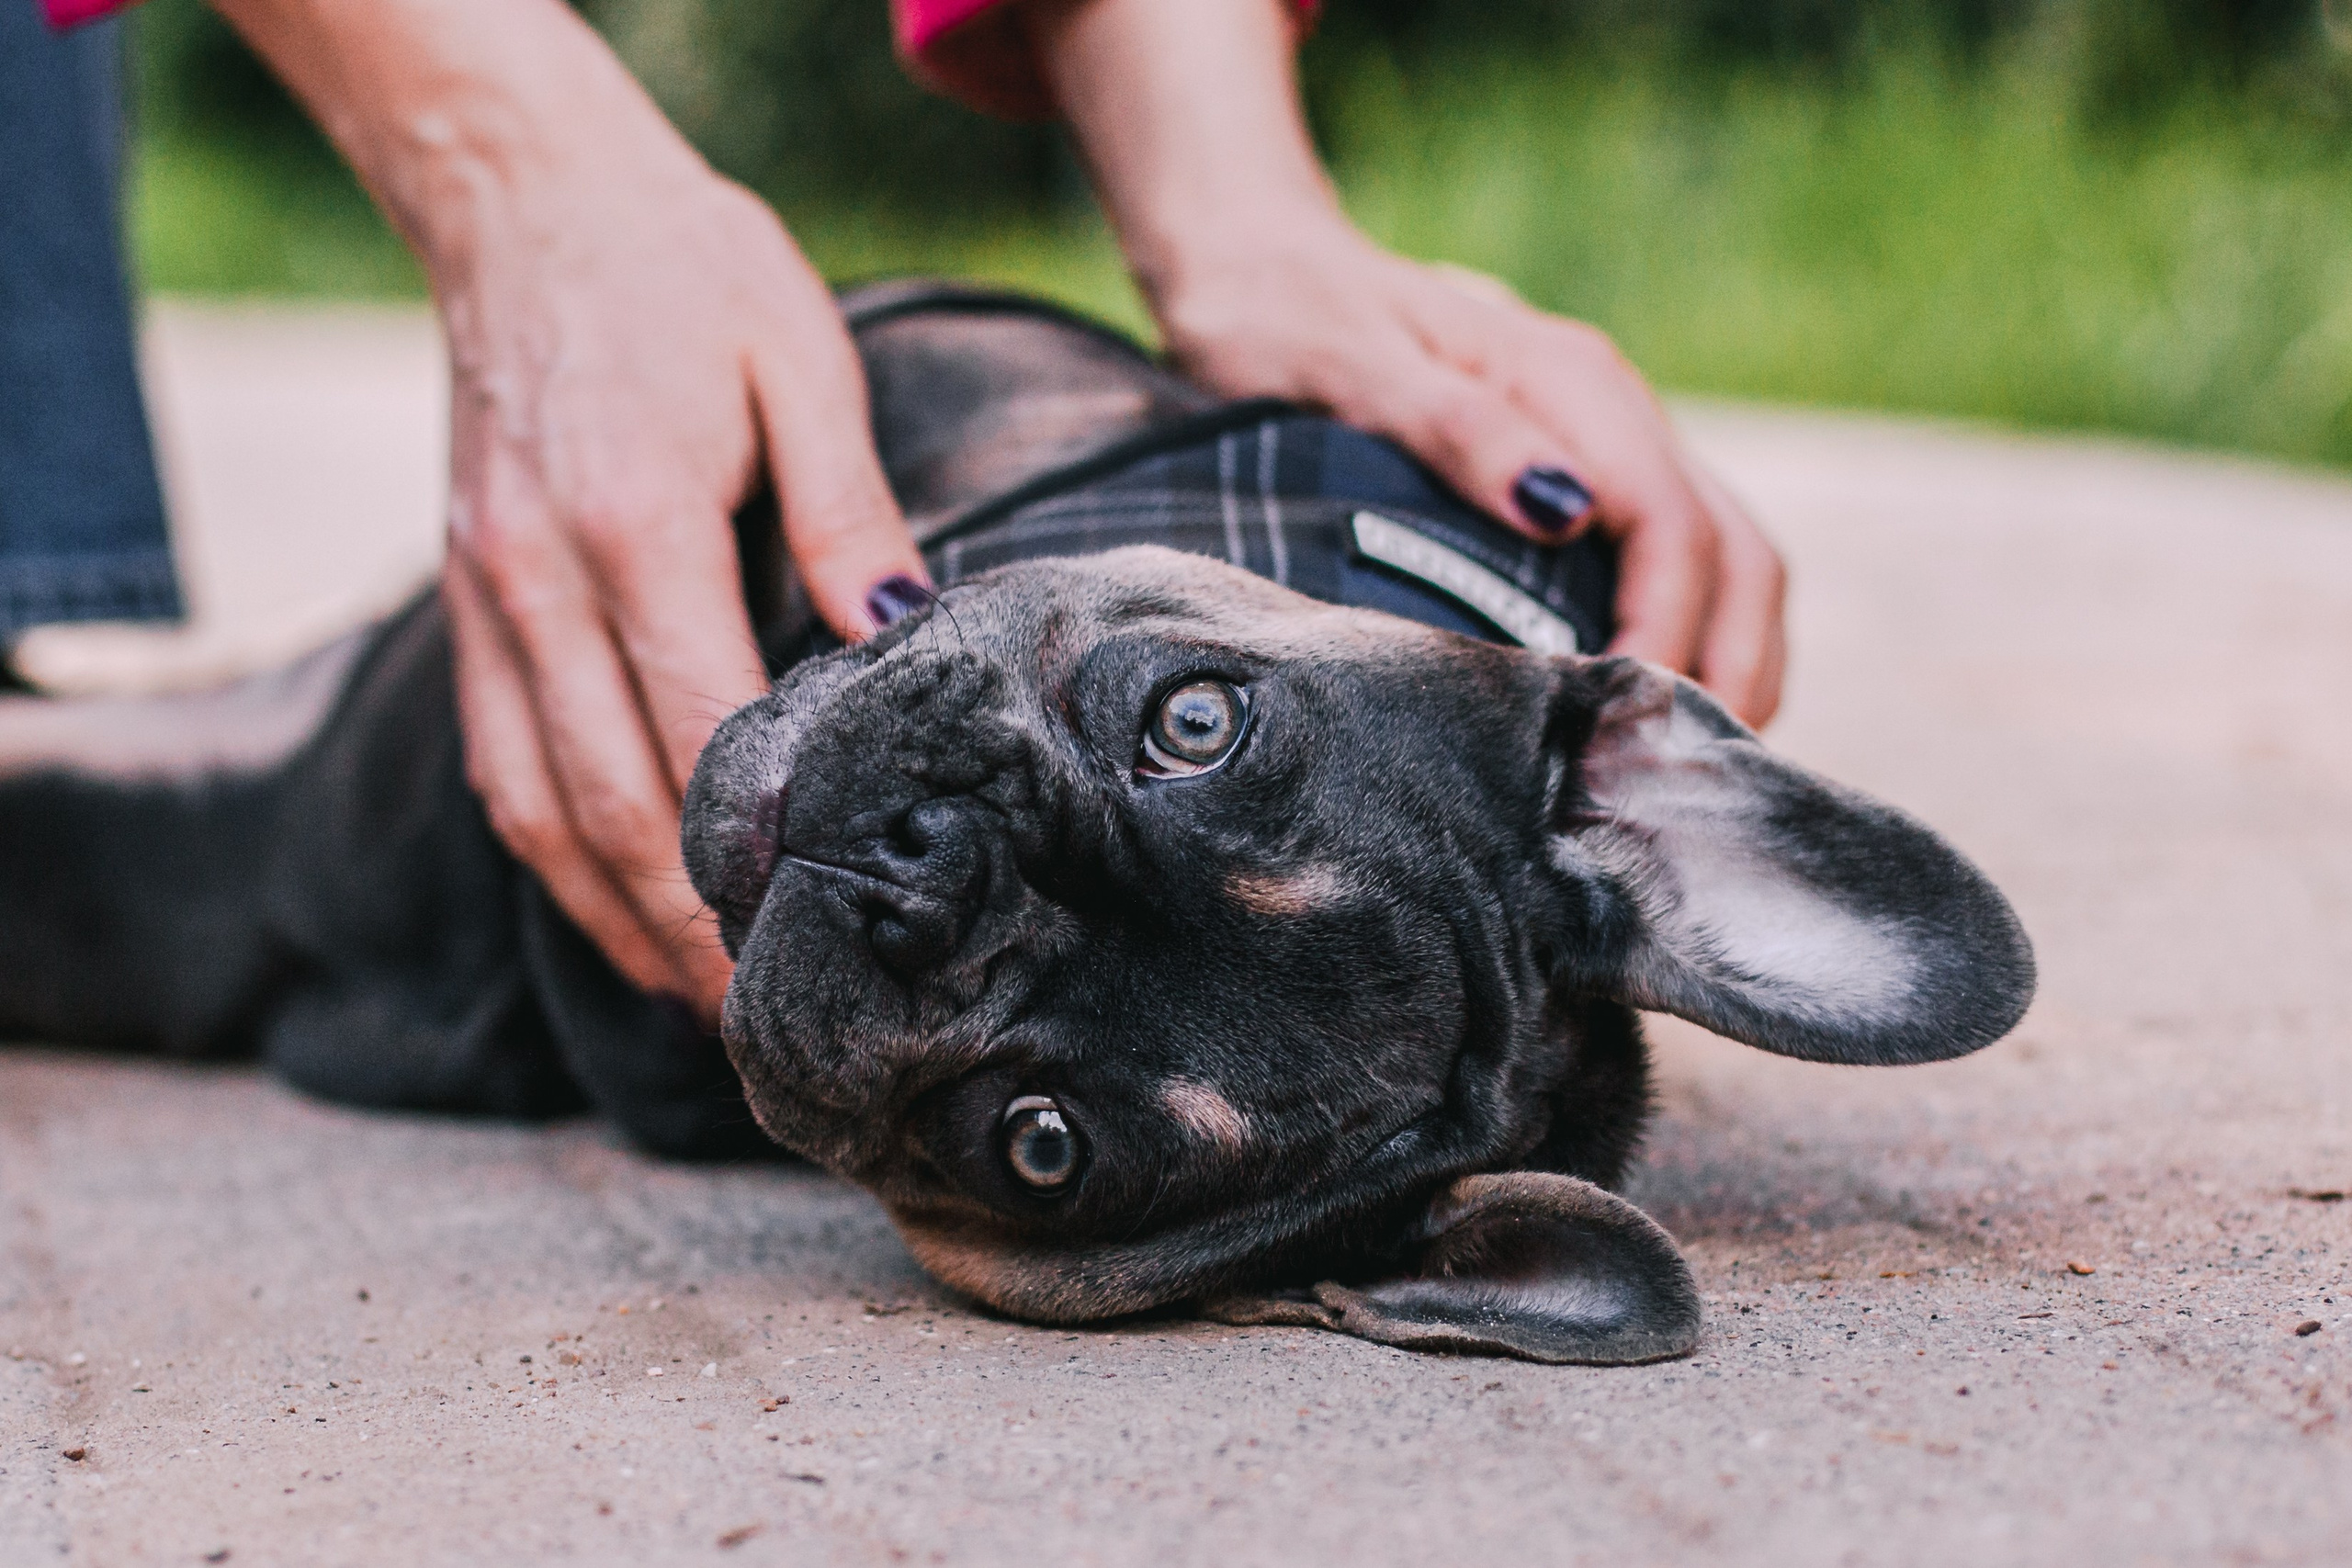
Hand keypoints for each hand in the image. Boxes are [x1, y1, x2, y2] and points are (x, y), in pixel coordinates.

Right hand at [210, 0, 926, 1017]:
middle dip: (685, 934)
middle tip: (768, 1028)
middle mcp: (540, 580)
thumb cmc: (685, 269)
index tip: (814, 950)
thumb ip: (851, 517)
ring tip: (695, 1002)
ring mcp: (487, 596)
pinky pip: (499, 758)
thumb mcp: (801, 364)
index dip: (750, 864)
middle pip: (606, 805)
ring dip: (610, 919)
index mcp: (636, 524)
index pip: (695, 736)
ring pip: (534, 804)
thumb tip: (905, 641)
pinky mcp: (469, 597)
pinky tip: (611, 902)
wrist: (524, 198)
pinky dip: (552, 851)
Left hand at [1154, 224, 1786, 725]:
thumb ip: (1460, 431)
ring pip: (1725, 557)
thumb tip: (1563, 509)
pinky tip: (1654, 701)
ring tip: (1681, 766)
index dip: (1671, 637)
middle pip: (1733, 552)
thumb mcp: (1352, 367)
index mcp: (1571, 383)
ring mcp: (1602, 435)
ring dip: (1731, 660)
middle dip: (1733, 668)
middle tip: (1682, 781)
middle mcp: (1608, 406)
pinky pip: (1675, 556)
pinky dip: (1693, 634)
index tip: (1631, 729)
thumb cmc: (1286, 317)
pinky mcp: (1579, 462)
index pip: (1674, 529)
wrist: (1252, 259)